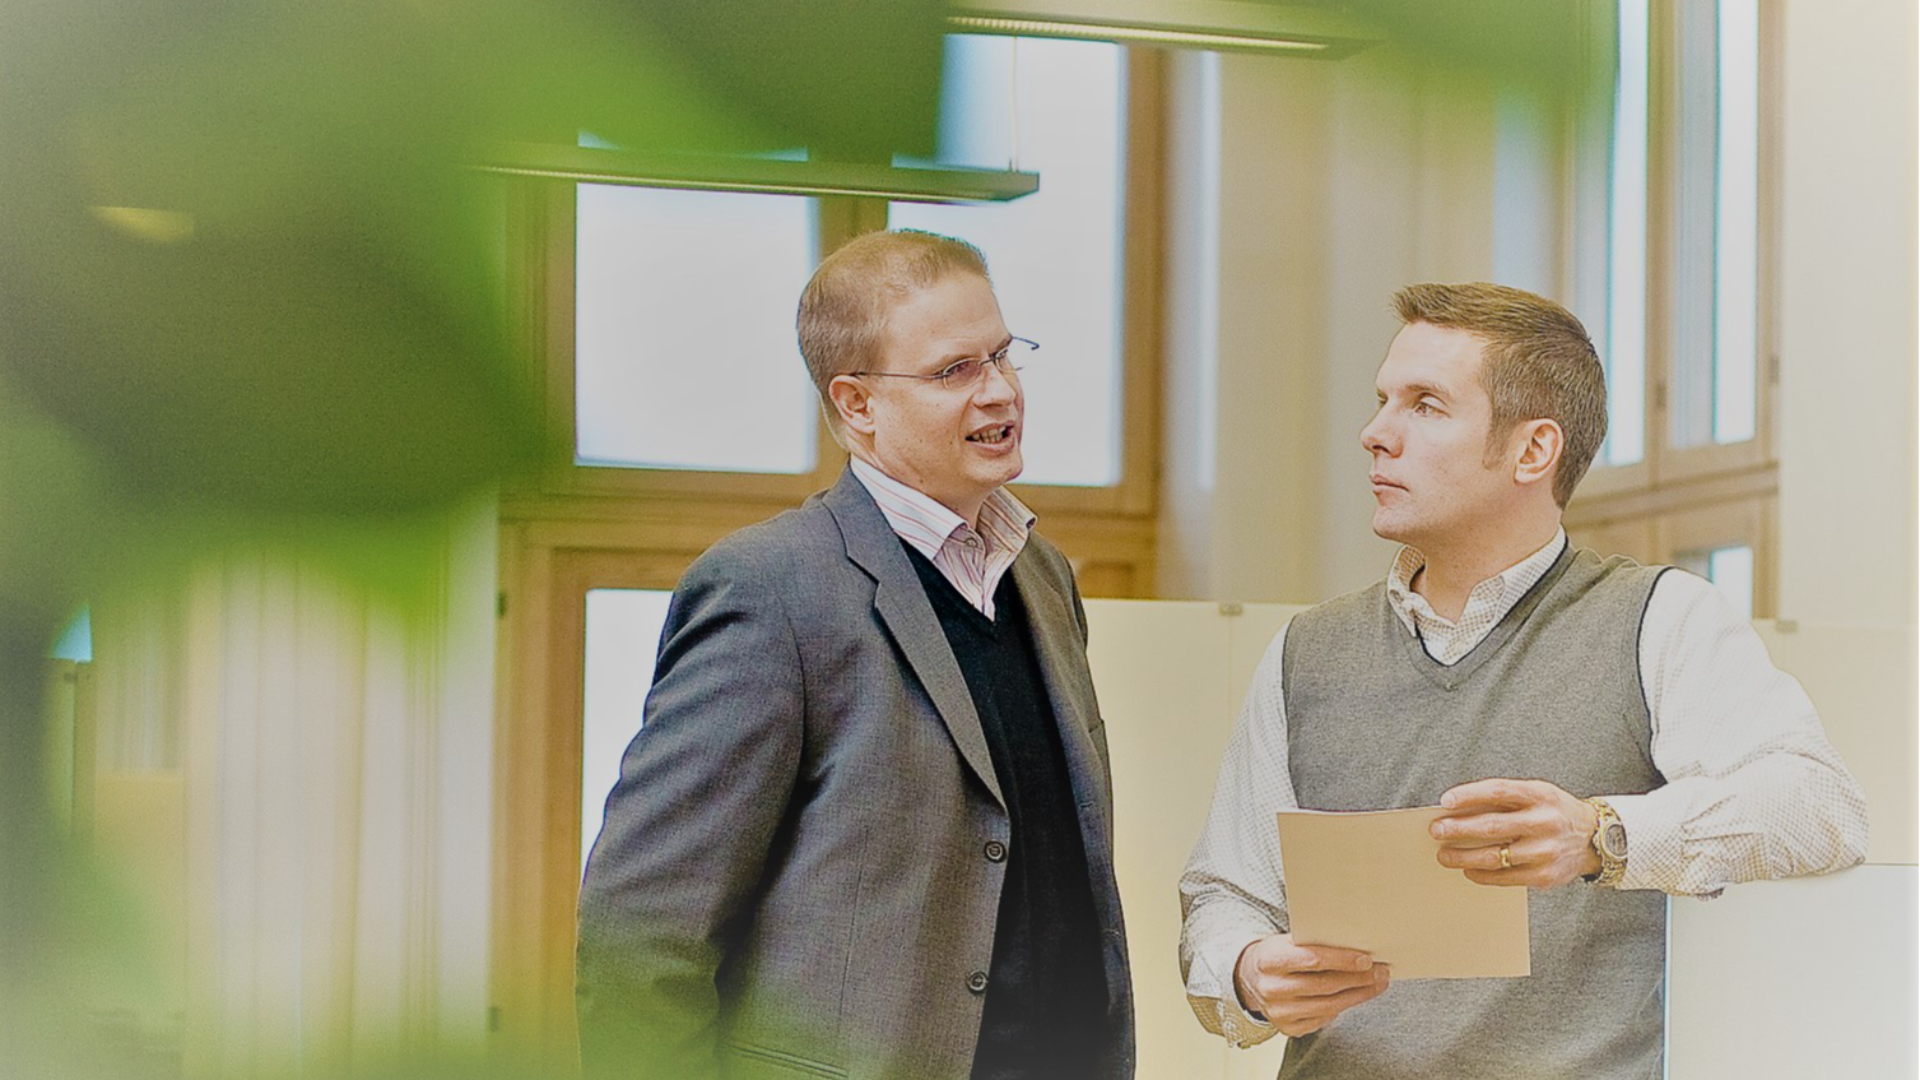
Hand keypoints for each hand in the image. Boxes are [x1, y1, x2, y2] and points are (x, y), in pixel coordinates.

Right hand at [1233, 933, 1389, 1036]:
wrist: (1251, 978)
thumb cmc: (1278, 955)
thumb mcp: (1287, 941)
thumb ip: (1314, 944)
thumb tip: (1357, 949)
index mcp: (1269, 959)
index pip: (1312, 959)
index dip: (1342, 960)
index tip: (1367, 959)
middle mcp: (1271, 988)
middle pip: (1325, 985)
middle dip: (1358, 979)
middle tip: (1381, 971)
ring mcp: (1278, 1012)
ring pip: (1329, 1005)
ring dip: (1358, 994)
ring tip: (1377, 984)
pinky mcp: (1287, 1028)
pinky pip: (1323, 1019)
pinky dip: (1342, 1007)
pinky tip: (1355, 996)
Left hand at [1431, 778, 1600, 887]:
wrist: (1597, 839)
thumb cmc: (1555, 812)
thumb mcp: (1537, 794)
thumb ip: (1504, 798)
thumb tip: (1458, 808)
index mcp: (1540, 795)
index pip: (1499, 791)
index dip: (1469, 795)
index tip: (1445, 800)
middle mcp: (1544, 822)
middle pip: (1492, 826)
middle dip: (1458, 829)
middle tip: (1437, 830)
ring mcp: (1545, 851)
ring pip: (1494, 856)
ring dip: (1463, 856)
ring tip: (1445, 855)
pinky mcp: (1545, 875)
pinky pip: (1505, 878)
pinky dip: (1481, 874)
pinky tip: (1468, 869)